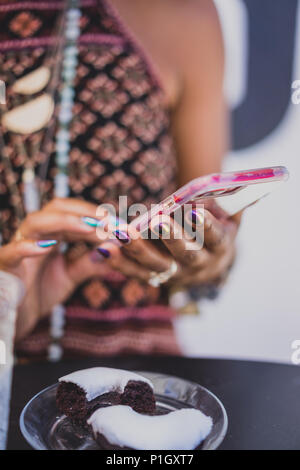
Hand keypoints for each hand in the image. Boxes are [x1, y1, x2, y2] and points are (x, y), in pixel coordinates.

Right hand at [0, 198, 109, 339]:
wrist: (14, 318)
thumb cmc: (38, 292)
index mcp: (51, 234)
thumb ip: (90, 263)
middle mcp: (35, 234)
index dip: (97, 216)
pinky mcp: (5, 265)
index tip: (121, 225)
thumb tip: (115, 250)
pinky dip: (27, 247)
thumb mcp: (70, 276)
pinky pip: (12, 252)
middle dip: (84, 211)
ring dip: (63, 222)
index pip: (74, 214)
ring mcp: (18, 247)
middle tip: (109, 220)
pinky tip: (46, 247)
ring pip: (35, 222)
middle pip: (56, 208)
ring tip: (88, 228)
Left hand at [96, 205, 240, 287]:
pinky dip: (119, 262)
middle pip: (185, 254)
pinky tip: (102, 250)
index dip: (206, 226)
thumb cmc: (216, 229)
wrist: (210, 261)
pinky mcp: (155, 277)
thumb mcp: (227, 216)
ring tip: (120, 233)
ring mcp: (176, 274)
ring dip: (136, 249)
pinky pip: (136, 271)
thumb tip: (201, 193)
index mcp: (220, 248)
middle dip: (170, 237)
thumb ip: (220, 204)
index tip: (194, 211)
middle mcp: (199, 265)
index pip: (215, 238)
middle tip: (157, 221)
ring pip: (156, 265)